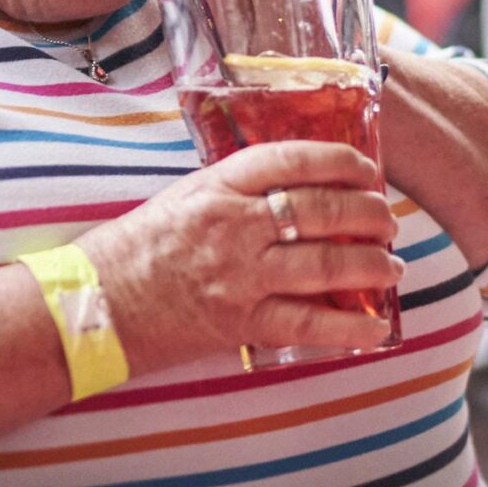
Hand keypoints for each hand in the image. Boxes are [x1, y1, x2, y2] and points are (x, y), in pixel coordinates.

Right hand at [74, 139, 399, 371]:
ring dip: (371, 265)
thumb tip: (298, 185)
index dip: (340, 160)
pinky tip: (376, 326)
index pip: (293, 159)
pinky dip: (349, 328)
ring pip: (325, 263)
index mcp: (218, 186)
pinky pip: (308, 323)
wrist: (96, 306)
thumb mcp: (185, 197)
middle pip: (320, 210)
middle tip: (387, 220)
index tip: (366, 169)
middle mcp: (233, 225)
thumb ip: (237, 189)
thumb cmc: (139, 249)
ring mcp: (240, 275)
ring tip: (392, 266)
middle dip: (367, 213)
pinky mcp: (241, 321)